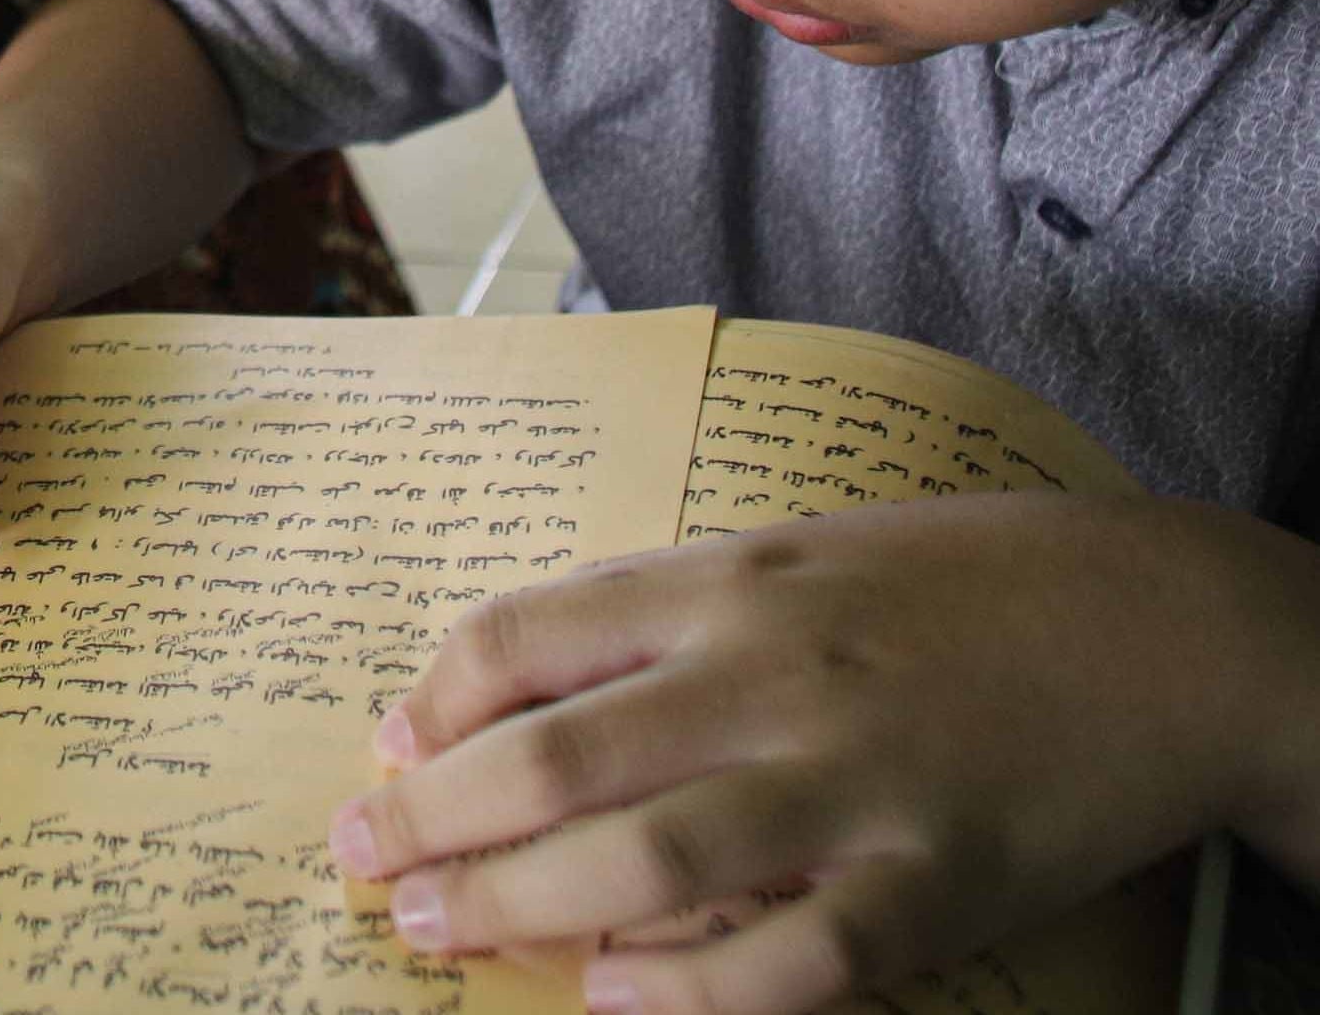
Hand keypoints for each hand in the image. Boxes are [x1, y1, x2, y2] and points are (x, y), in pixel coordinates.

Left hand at [331, 493, 1319, 1014]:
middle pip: (551, 758)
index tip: (384, 755)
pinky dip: (690, 994)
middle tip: (365, 867)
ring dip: (518, 906)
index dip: (432, 703)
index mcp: (722, 580)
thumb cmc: (950, 587)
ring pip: (642, 861)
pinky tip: (615, 1001)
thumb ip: (659, 614)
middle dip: (434, 822)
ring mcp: (853, 784)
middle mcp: (768, 674)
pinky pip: (792, 960)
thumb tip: (513, 691)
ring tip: (442, 931)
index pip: (524, 637)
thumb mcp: (787, 553)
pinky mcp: (938, 884)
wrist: (1158, 623)